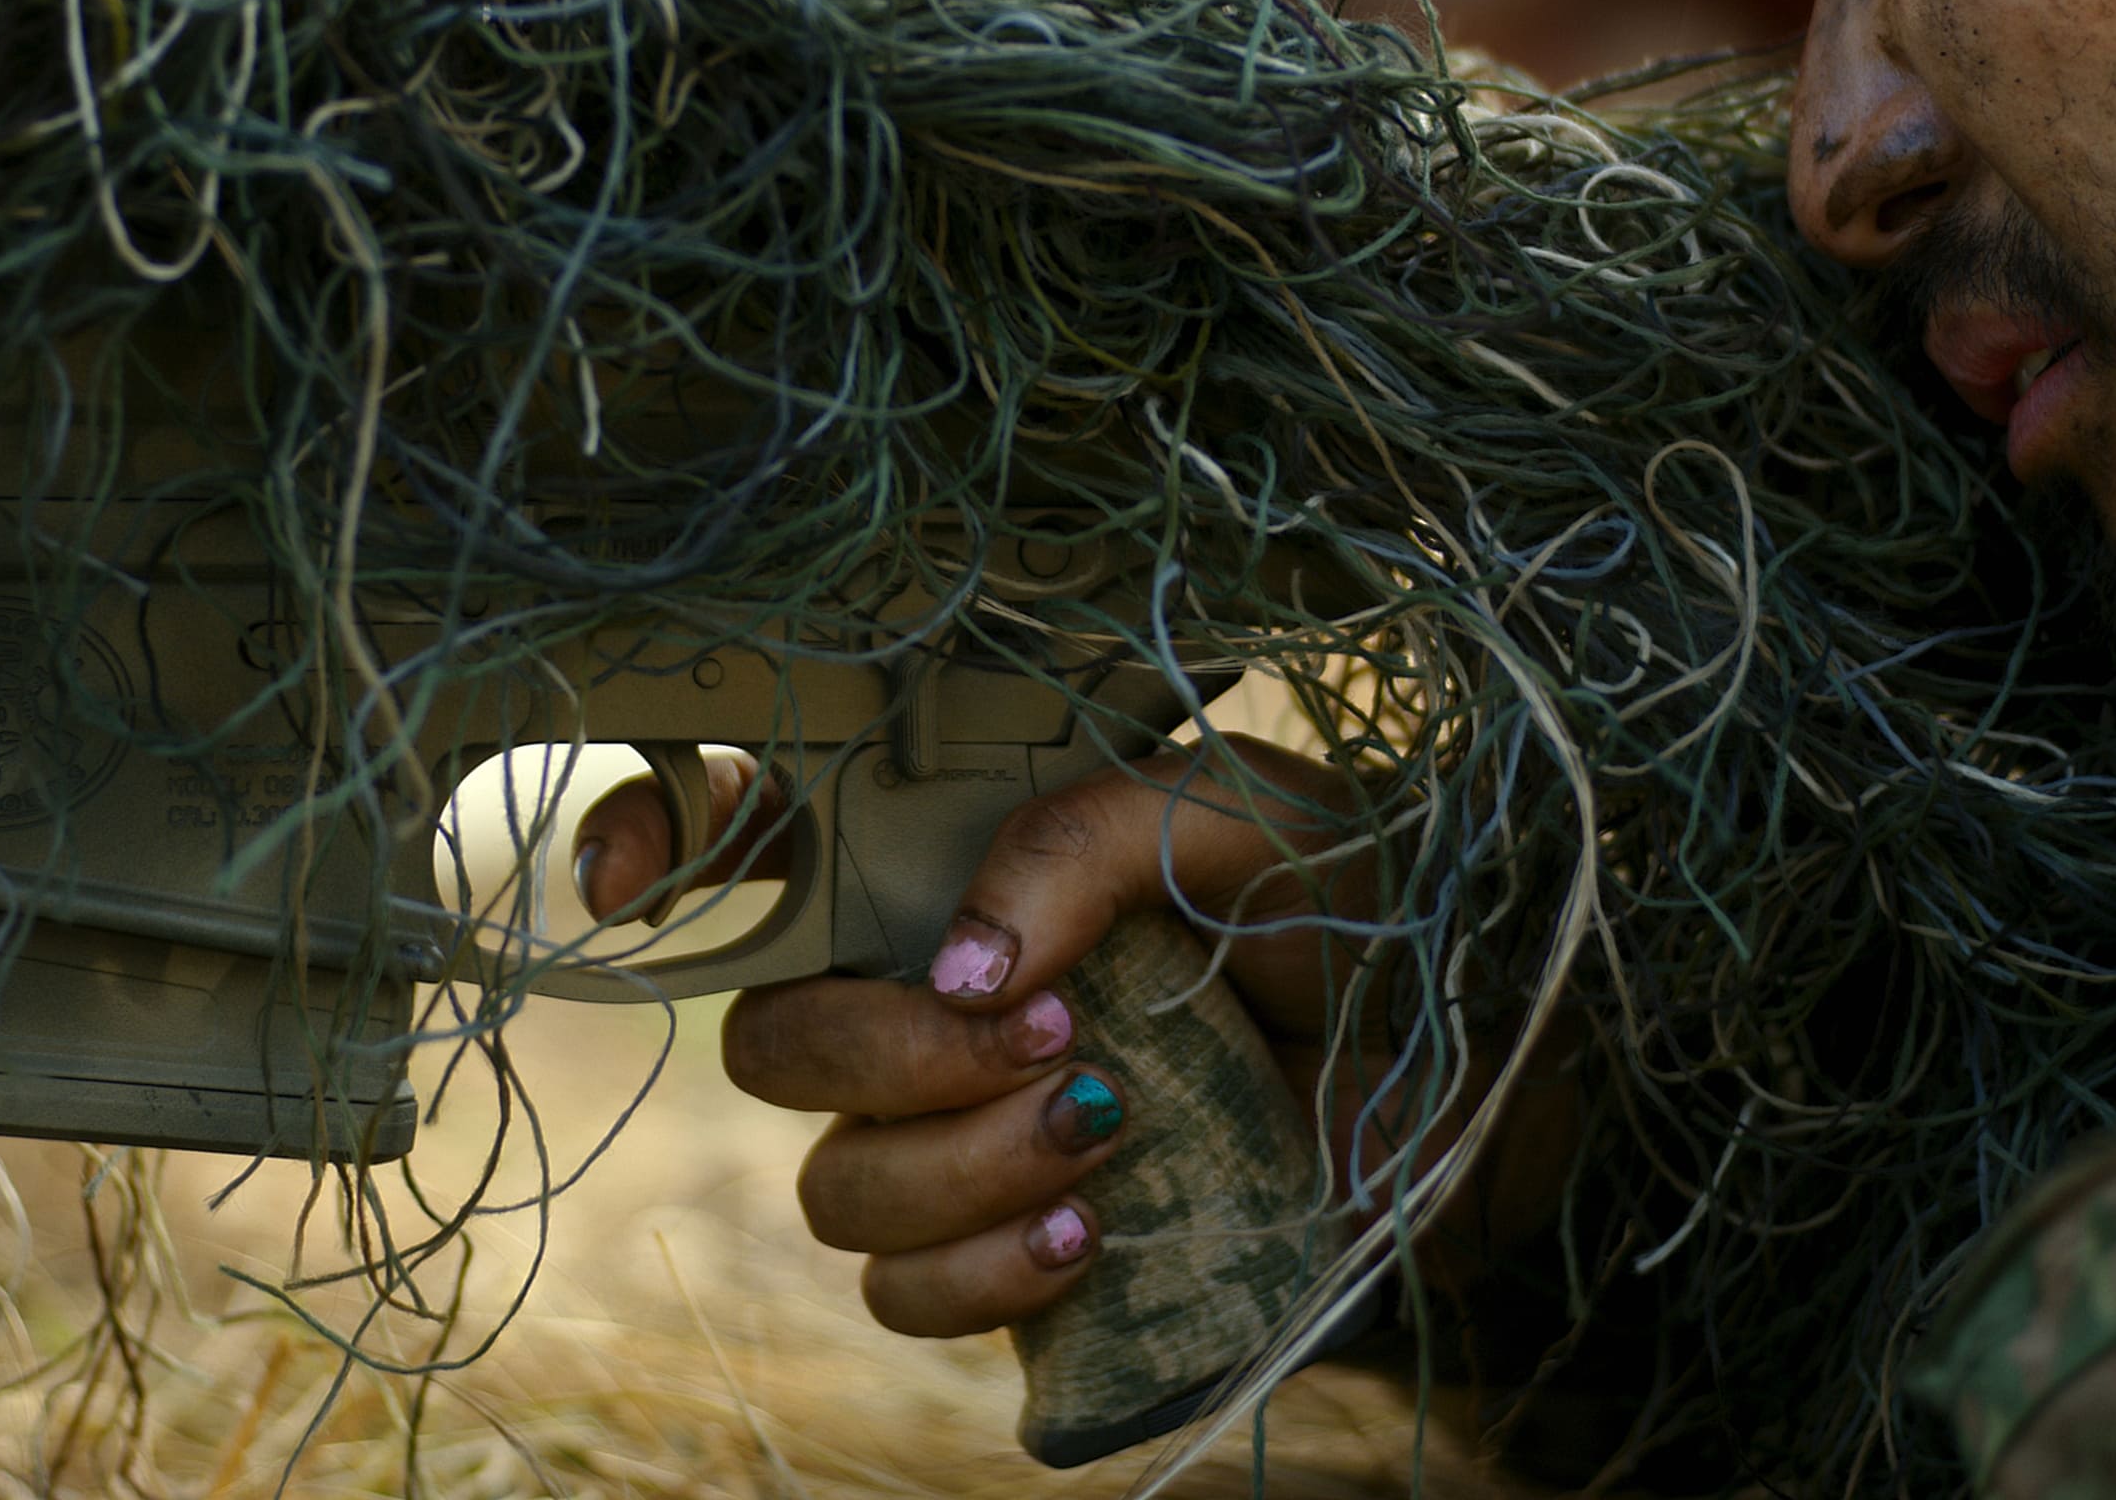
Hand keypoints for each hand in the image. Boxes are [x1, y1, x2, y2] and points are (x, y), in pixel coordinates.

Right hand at [575, 735, 1566, 1339]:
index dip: (657, 842)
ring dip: (954, 1167)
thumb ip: (1085, 842)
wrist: (1494, 1073)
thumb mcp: (1242, 817)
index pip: (756, 836)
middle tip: (1049, 1029)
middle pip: (775, 1043)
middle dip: (884, 1050)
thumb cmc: (1368, 905)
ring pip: (835, 1185)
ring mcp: (969, 1137)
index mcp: (969, 861)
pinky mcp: (1021, 1261)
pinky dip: (979, 1274)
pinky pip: (909, 1298)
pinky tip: (1092, 1231)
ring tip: (1110, 1133)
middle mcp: (944, 997)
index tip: (621, 885)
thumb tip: (958, 966)